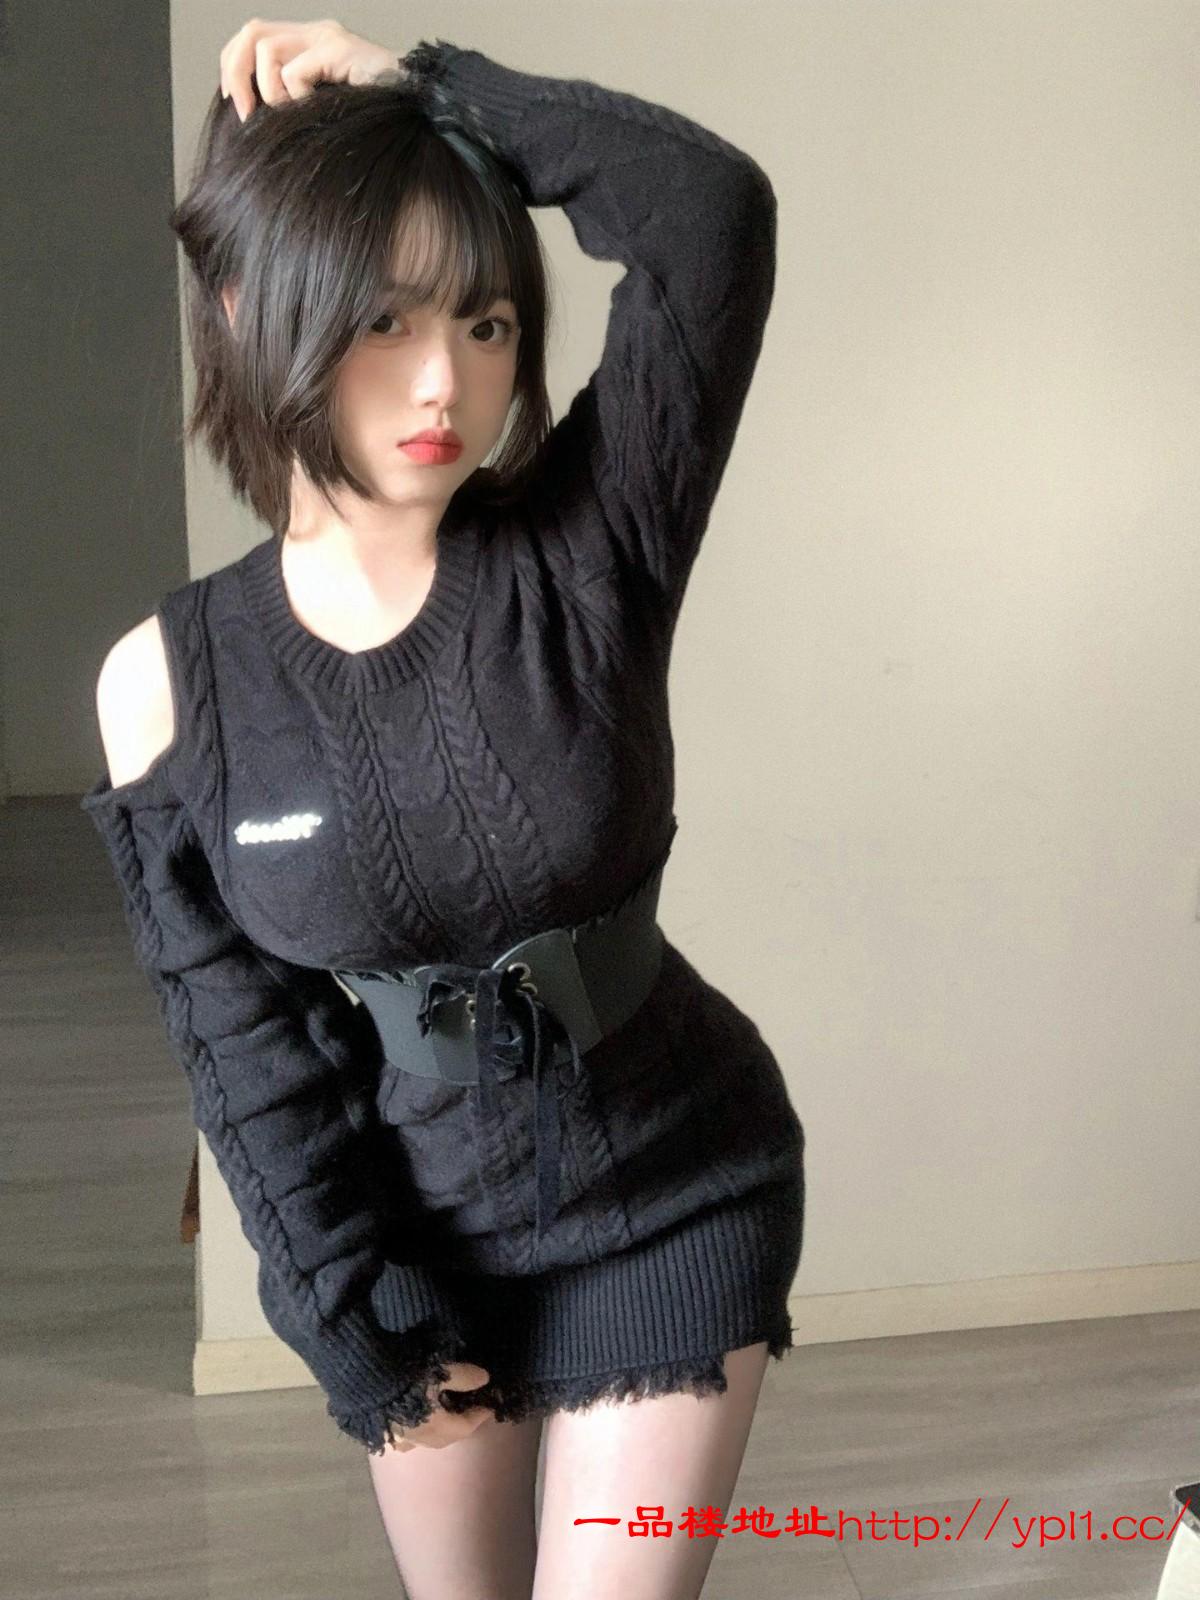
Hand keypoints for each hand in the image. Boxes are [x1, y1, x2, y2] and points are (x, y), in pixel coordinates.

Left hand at [219, 17, 399, 122]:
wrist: (419, 119)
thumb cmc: (374, 125)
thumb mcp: (322, 111)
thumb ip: (294, 102)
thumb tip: (254, 115)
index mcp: (311, 44)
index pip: (255, 37)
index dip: (234, 67)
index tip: (239, 106)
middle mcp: (317, 33)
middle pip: (252, 32)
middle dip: (236, 73)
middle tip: (246, 113)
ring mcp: (328, 37)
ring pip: (266, 49)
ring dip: (270, 91)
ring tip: (292, 114)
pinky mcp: (339, 49)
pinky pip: (293, 71)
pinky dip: (295, 97)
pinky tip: (317, 110)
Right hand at [384, 1360, 494, 1451]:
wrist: (366, 1379)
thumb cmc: (408, 1374)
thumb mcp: (441, 1370)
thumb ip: (464, 1376)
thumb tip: (485, 1379)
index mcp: (435, 1427)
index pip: (464, 1428)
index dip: (479, 1417)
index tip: (489, 1408)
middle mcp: (418, 1439)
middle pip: (445, 1439)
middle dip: (460, 1427)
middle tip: (470, 1412)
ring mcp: (398, 1438)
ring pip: (425, 1442)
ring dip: (439, 1433)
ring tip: (445, 1417)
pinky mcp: (382, 1432)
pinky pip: (404, 1441)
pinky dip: (416, 1434)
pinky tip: (415, 1425)